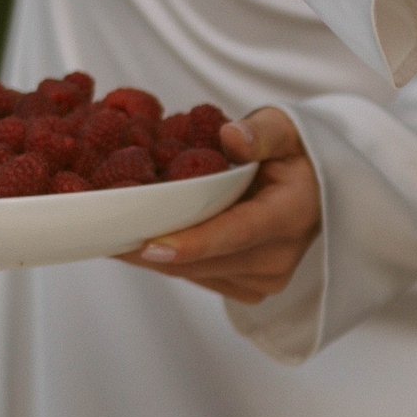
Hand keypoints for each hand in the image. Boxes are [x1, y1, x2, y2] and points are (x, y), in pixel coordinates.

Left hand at [118, 108, 317, 303]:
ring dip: (151, 256)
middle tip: (100, 229)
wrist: (316, 188)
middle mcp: (279, 256)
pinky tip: (137, 239)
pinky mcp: (250, 288)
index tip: (149, 244)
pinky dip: (167, 259)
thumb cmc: (294, 153)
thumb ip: (261, 132)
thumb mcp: (285, 127)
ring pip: (193, 274)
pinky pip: (197, 278)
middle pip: (204, 261)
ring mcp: (265, 279)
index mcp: (292, 214)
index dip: (192, 242)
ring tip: (107, 233)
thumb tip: (230, 137)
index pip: (238, 232)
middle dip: (150, 248)